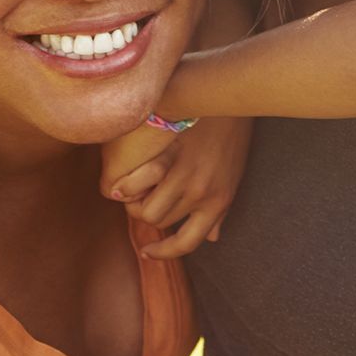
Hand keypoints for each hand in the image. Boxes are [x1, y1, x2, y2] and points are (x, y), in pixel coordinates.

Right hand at [104, 116, 251, 258]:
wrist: (232, 103)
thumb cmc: (232, 141)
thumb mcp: (233, 181)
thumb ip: (221, 212)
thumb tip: (214, 238)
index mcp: (218, 203)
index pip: (188, 243)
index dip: (164, 253)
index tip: (148, 251)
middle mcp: (201, 194)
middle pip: (159, 222)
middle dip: (146, 214)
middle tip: (142, 199)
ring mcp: (185, 176)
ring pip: (144, 209)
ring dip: (134, 202)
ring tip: (131, 191)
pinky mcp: (169, 156)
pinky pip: (137, 184)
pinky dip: (127, 186)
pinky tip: (123, 182)